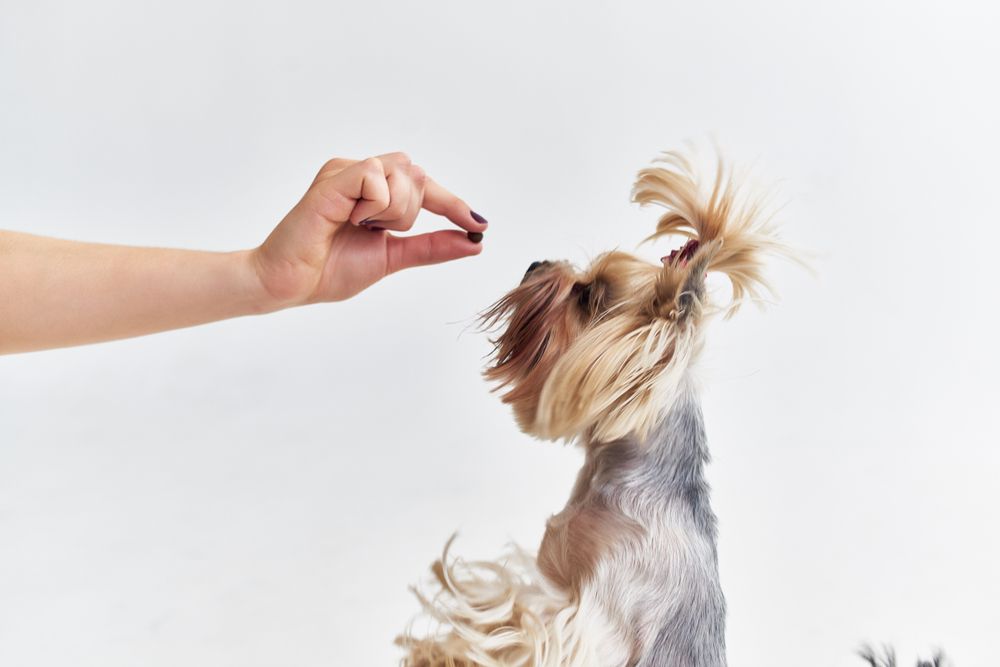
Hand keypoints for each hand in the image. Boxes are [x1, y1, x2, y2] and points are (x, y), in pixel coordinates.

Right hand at [252, 152, 486, 307]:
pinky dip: (374, 206)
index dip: (453, 204)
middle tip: (375, 231)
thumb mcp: (393, 257)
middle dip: (411, 212)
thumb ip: (431, 246)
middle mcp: (360, 173)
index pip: (424, 186)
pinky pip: (376, 177)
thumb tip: (473, 242)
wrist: (291, 284)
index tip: (478, 224)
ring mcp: (345, 172)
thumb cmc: (329, 269)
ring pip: (403, 173)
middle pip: (418, 175)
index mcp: (373, 189)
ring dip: (394, 210)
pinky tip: (349, 220)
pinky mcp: (333, 178)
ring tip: (359, 226)